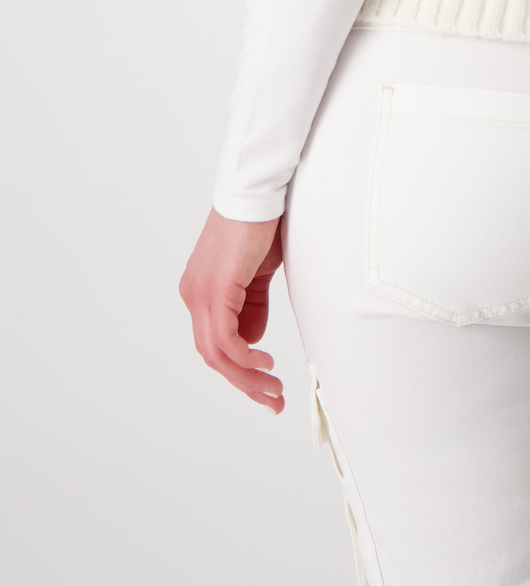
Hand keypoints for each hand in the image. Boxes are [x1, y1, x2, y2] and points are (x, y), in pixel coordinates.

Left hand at [179, 207, 285, 411]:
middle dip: (244, 383)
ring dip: (247, 378)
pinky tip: (264, 365)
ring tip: (273, 390)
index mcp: (200, 292)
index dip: (239, 370)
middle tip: (272, 400)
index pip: (214, 343)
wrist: (257, 193)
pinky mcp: (215, 291)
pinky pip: (225, 340)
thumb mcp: (256, 275)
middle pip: (213, 356)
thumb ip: (252, 306)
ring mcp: (200, 295)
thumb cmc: (260, 225)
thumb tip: (252, 340)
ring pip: (217, 354)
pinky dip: (245, 359)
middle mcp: (193, 296)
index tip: (265, 384)